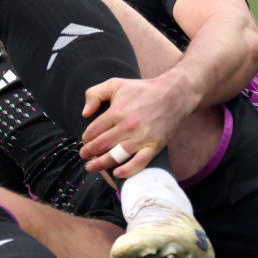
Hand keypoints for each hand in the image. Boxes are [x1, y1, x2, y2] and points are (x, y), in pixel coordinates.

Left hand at [79, 73, 197, 176]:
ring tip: (92, 167)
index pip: (93, 131)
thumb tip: (84, 113)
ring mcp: (141, 138)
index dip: (85, 139)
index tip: (85, 141)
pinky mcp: (154, 146)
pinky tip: (116, 173)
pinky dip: (126, 171)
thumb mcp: (115, 84)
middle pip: (101, 145)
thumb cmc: (142, 90)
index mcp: (116, 112)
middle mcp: (127, 127)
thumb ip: (95, 94)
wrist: (173, 95)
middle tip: (84, 156)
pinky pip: (138, 163)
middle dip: (88, 153)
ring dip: (100, 164)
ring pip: (115, 156)